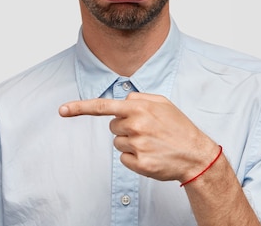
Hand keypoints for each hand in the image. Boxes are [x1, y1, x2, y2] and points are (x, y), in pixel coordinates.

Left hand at [58, 92, 218, 182]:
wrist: (198, 155)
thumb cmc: (178, 127)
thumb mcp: (163, 103)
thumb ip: (138, 98)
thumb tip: (121, 100)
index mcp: (138, 108)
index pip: (102, 106)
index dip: (79, 108)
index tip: (62, 110)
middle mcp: (135, 125)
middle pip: (112, 126)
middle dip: (125, 128)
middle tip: (147, 131)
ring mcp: (137, 145)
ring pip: (117, 143)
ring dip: (130, 143)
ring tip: (151, 143)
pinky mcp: (140, 163)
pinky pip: (123, 158)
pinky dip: (133, 158)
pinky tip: (151, 155)